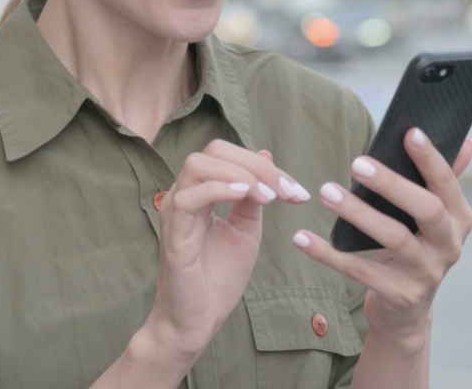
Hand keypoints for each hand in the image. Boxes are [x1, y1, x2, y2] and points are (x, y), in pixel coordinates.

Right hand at [145, 140, 311, 359]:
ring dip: (242, 175)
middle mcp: (184, 195)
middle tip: (287, 193)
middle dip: (257, 166)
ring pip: (198, 165)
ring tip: (270, 198)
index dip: (265, 165)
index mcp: (200, 191)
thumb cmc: (218, 277)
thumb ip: (255, 194)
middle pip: (215, 151)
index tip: (298, 192)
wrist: (199, 320)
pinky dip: (220, 189)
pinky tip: (247, 198)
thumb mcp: (247, 228)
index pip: (228, 154)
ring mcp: (175, 212)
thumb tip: (266, 154)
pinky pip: (189, 198)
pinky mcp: (173, 235)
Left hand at [292, 129, 471, 345]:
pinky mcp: (400, 296)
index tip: (410, 132)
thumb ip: (445, 180)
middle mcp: (450, 246)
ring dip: (358, 213)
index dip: (431, 159)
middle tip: (356, 163)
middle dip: (392, 184)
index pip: (448, 184)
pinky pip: (360, 271)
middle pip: (426, 210)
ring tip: (327, 192)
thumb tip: (467, 142)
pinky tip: (303, 238)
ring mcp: (427, 274)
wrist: (406, 309)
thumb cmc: (415, 245)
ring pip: (394, 239)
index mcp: (461, 219)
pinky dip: (329, 255)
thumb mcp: (432, 217)